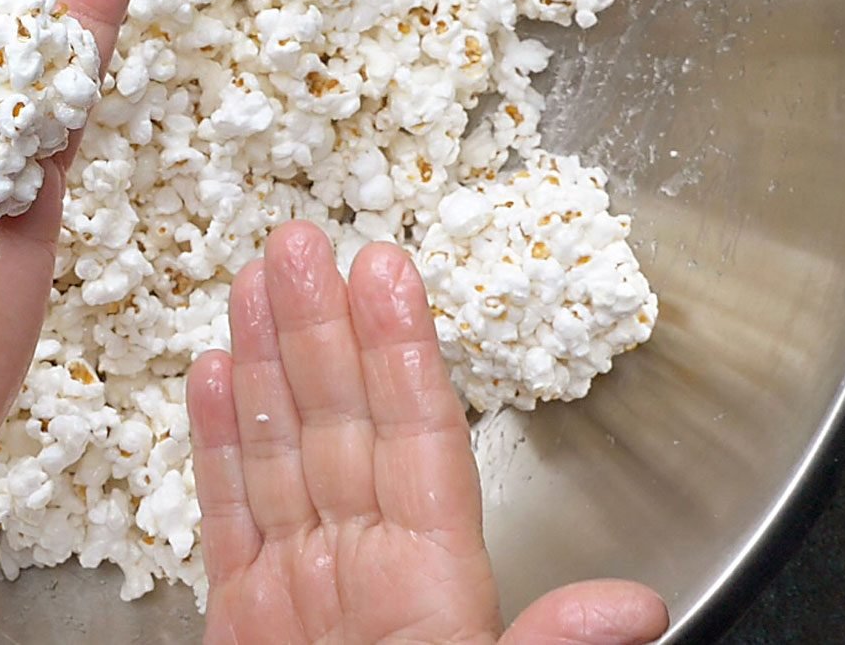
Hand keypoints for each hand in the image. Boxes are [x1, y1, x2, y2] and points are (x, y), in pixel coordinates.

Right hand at [189, 222, 668, 644]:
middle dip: (319, 328)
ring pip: (282, 451)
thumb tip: (634, 608)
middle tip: (302, 236)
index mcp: (431, 594)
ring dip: (267, 360)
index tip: (385, 272)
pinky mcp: (242, 620)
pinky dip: (217, 444)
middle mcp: (366, 576)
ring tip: (255, 278)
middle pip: (342, 426)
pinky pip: (228, 515)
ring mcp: (301, 594)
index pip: (419, 445)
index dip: (400, 353)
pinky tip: (211, 374)